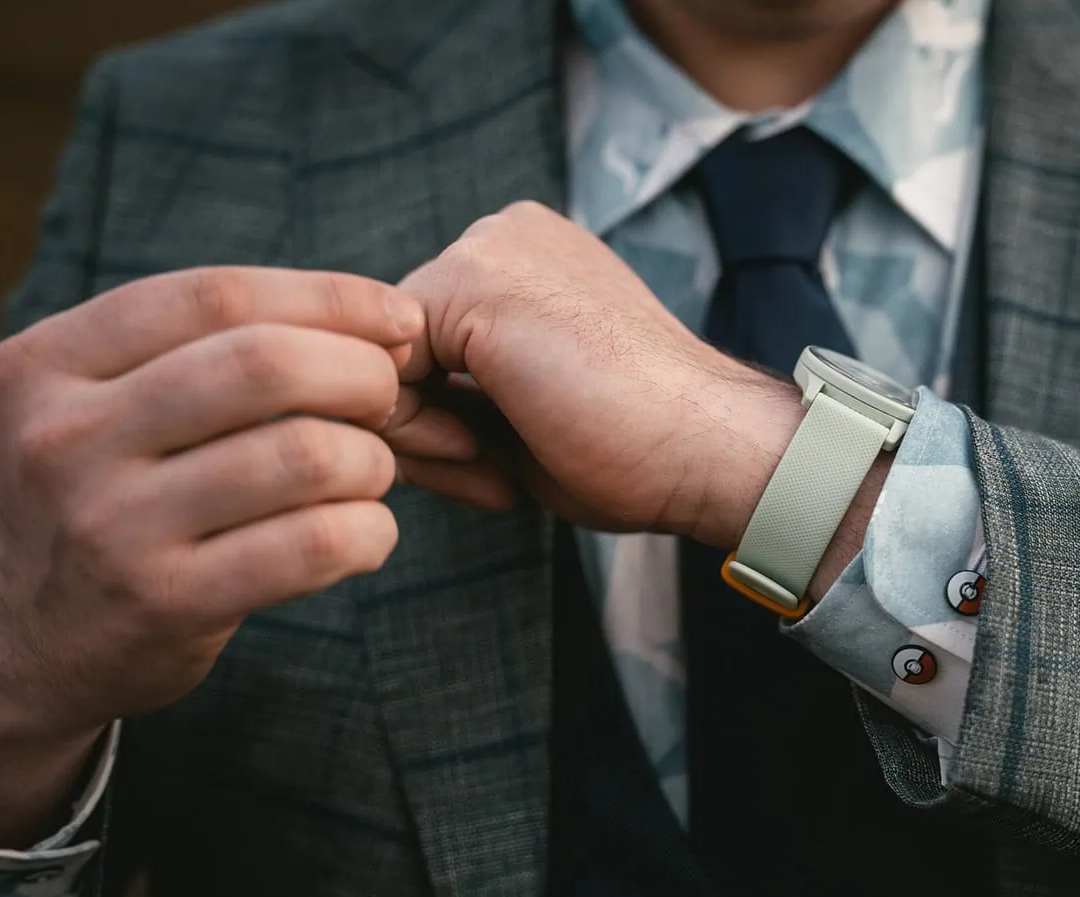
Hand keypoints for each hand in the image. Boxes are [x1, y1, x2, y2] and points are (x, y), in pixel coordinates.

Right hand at [0, 267, 419, 756]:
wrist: (27, 636)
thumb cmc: (110, 492)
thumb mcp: (106, 401)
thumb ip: (210, 350)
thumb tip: (385, 324)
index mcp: (49, 362)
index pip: (216, 298)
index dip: (332, 298)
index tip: (401, 320)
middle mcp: (67, 438)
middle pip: (265, 365)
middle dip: (362, 372)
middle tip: (388, 400)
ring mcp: (112, 526)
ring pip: (302, 455)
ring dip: (371, 459)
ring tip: (370, 472)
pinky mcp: (166, 602)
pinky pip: (313, 544)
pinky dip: (370, 530)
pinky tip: (366, 532)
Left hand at [386, 201, 807, 548]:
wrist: (707, 447)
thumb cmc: (638, 448)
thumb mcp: (527, 412)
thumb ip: (458, 395)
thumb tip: (372, 416)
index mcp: (526, 256)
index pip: (427, 338)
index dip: (439, 419)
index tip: (492, 473)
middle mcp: (503, 233)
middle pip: (398, 344)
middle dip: (425, 424)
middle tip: (492, 480)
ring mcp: (487, 248)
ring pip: (383, 358)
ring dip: (421, 433)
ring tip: (496, 473)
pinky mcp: (473, 283)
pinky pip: (386, 371)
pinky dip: (418, 431)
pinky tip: (489, 457)